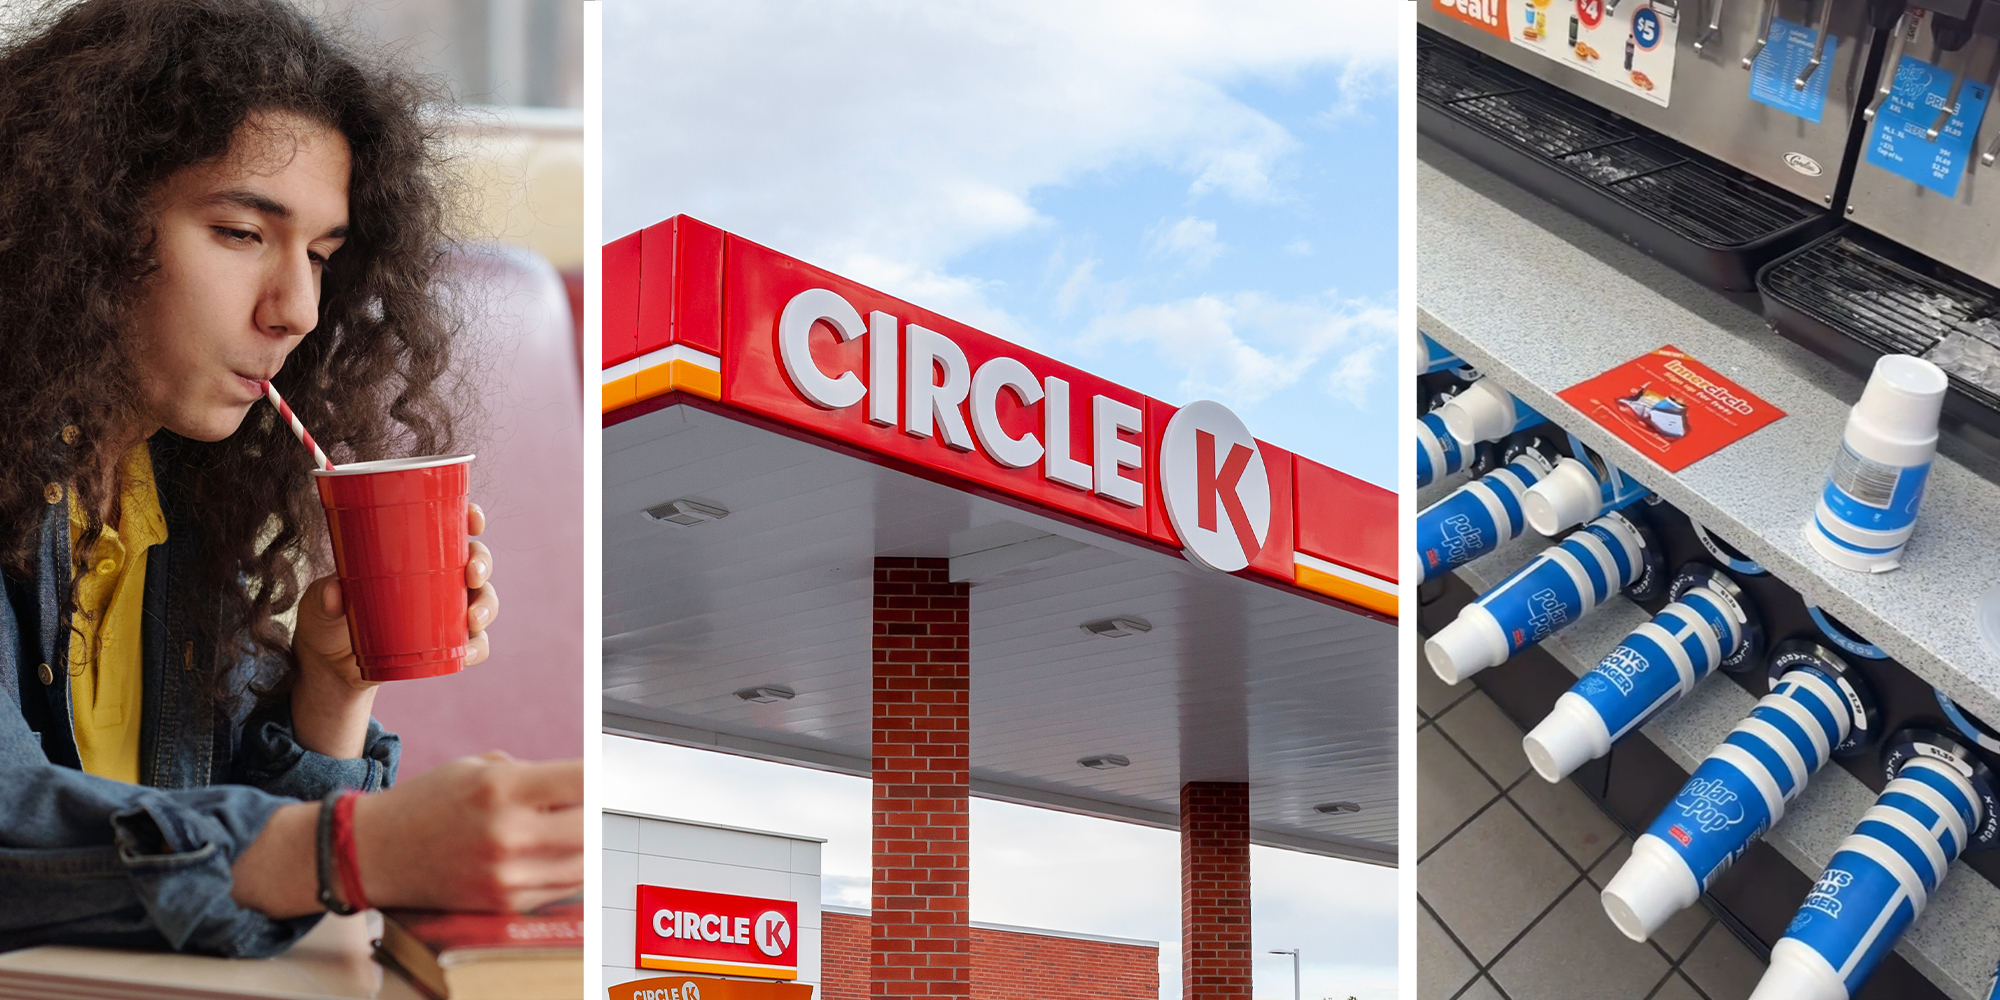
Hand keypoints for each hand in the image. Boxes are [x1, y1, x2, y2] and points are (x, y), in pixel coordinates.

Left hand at [290, 503, 498, 758]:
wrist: (329, 667)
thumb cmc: (326, 620)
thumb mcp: (317, 604)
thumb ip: (324, 596)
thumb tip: (335, 592)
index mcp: (412, 553)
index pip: (449, 527)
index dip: (470, 518)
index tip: (474, 521)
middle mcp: (435, 578)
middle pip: (475, 560)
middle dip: (482, 564)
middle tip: (472, 576)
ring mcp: (444, 611)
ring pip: (482, 600)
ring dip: (486, 606)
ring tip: (472, 619)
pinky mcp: (446, 643)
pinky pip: (475, 643)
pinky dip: (477, 646)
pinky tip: (468, 651)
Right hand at [352, 752, 583, 911]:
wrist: (374, 852)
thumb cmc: (426, 804)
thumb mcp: (477, 769)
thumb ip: (531, 775)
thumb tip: (579, 785)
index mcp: (501, 788)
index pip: (581, 780)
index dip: (601, 774)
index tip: (603, 772)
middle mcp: (507, 833)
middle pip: (591, 824)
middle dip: (595, 810)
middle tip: (591, 801)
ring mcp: (507, 874)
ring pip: (584, 862)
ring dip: (586, 843)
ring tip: (572, 826)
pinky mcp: (504, 903)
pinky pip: (560, 887)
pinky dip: (568, 869)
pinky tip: (557, 853)